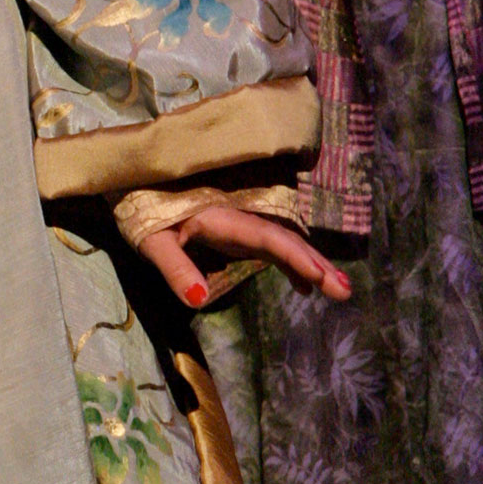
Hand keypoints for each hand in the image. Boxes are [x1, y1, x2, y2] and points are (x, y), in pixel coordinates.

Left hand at [137, 201, 353, 310]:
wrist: (136, 184)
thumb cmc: (141, 211)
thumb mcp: (152, 242)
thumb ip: (175, 268)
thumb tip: (198, 299)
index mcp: (223, 218)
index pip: (267, 238)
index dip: (295, 256)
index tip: (319, 275)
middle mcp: (240, 218)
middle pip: (285, 241)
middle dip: (317, 264)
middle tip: (346, 291)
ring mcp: (241, 225)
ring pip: (284, 244)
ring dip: (312, 265)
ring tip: (341, 291)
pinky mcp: (238, 233)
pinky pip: (272, 248)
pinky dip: (291, 265)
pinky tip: (306, 288)